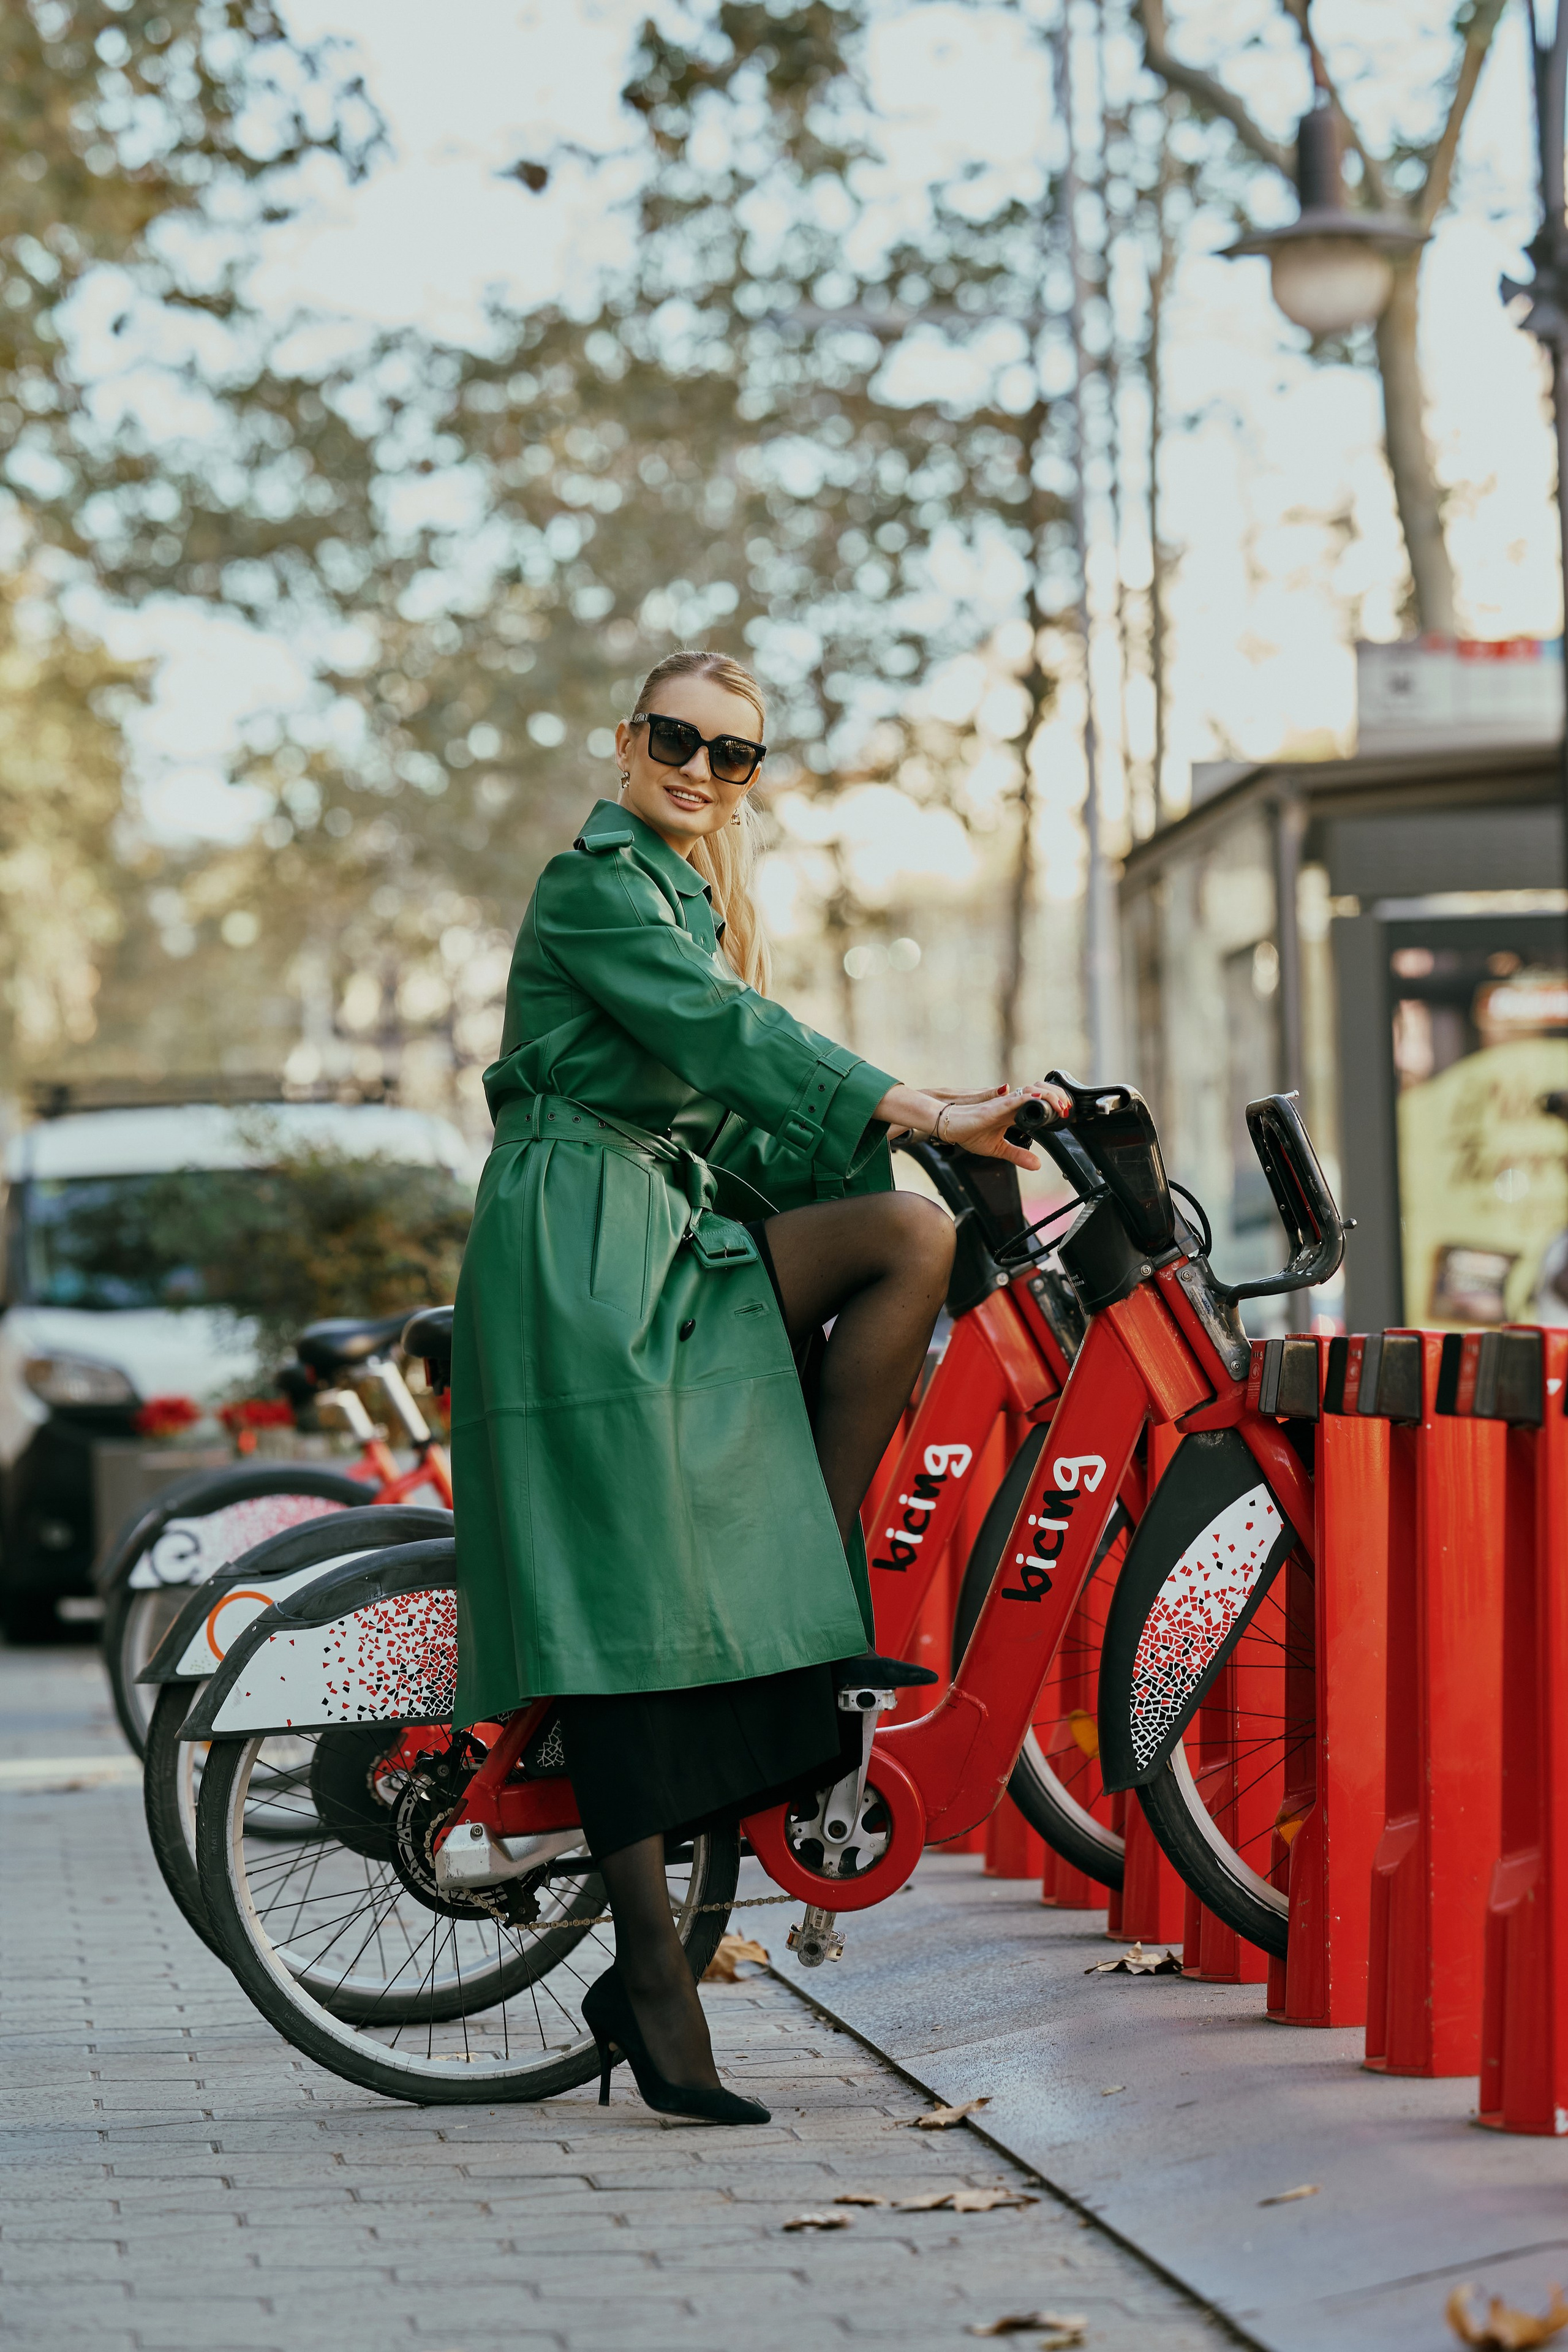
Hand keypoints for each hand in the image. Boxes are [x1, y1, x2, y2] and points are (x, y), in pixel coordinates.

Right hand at [872, 1082, 1070, 1168]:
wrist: (948, 1127)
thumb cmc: (968, 1132)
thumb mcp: (998, 1149)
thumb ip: (1018, 1155)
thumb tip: (1038, 1165)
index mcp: (1013, 1111)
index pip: (1040, 1101)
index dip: (1055, 1103)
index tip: (1065, 1113)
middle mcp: (1011, 1104)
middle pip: (1040, 1091)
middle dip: (1058, 1096)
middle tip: (1067, 1109)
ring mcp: (1003, 1103)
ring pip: (1032, 1091)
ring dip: (1049, 1096)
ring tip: (1060, 1106)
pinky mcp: (994, 1107)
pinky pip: (1015, 1099)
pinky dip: (1029, 1098)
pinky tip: (1040, 1100)